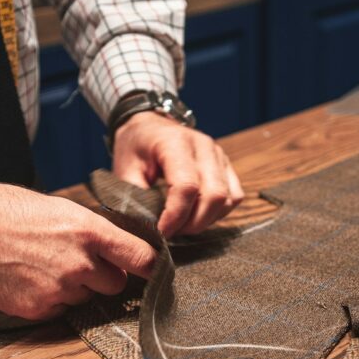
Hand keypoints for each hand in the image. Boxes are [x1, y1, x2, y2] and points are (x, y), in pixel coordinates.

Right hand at [0, 178, 156, 319]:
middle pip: (116, 284)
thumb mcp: (62, 209)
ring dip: (75, 287)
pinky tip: (30, 278)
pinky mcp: (38, 309)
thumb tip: (119, 253)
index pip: (141, 258)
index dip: (153, 268)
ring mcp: (58, 290)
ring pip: (85, 298)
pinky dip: (51, 299)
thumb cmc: (10, 210)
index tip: (158, 273)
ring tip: (44, 264)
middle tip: (78, 261)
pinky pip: (60, 310)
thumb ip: (94, 234)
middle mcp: (79, 264)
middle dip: (104, 276)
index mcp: (89, 231)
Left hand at [112, 112, 244, 236]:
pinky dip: (219, 212)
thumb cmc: (135, 148)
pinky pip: (234, 196)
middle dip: (193, 223)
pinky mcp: (226, 165)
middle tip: (171, 231)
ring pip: (227, 199)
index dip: (175, 216)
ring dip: (206, 220)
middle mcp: (203, 146)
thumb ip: (136, 198)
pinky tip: (197, 214)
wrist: (148, 127)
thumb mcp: (125, 170)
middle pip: (213, 195)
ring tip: (182, 224)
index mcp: (175, 143)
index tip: (160, 231)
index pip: (186, 187)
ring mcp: (218, 154)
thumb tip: (148, 228)